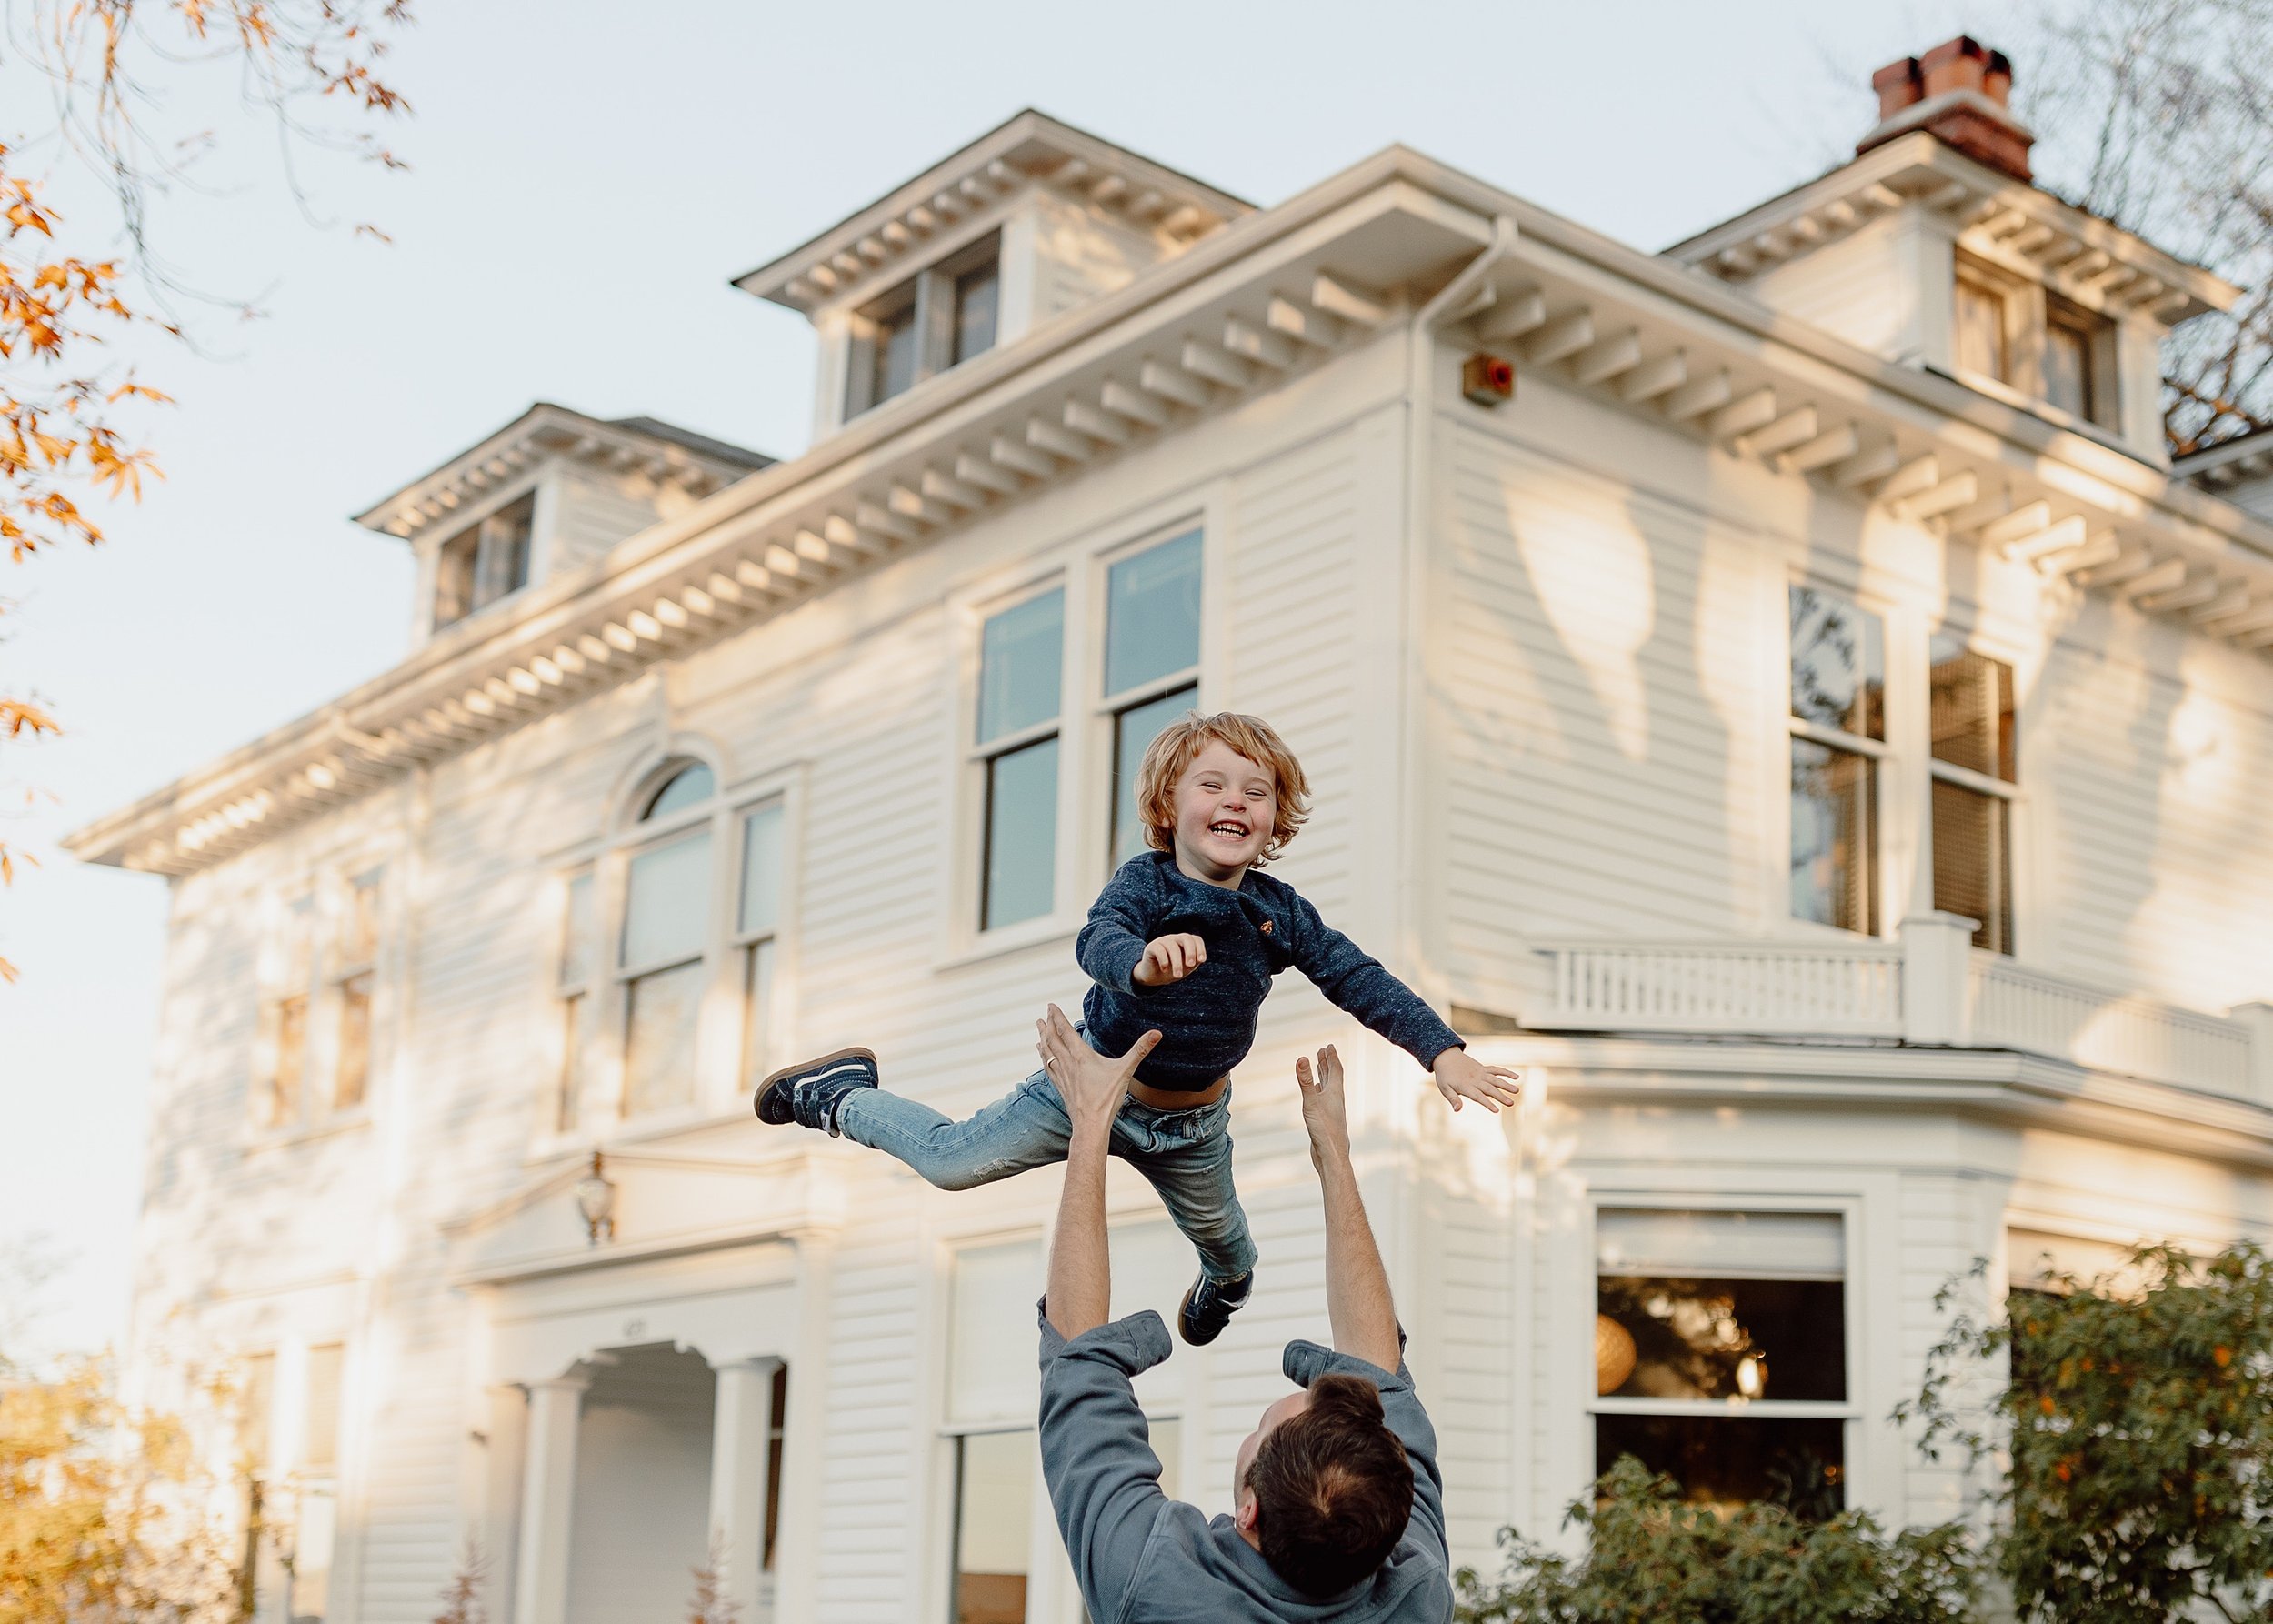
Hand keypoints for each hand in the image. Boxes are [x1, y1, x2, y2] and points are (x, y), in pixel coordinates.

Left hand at [1035, 1004, 1159, 1138]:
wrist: (1091, 1125)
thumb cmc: (1107, 1098)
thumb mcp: (1126, 1071)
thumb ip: (1140, 1050)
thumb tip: (1157, 1033)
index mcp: (1081, 1056)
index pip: (1065, 1031)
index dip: (1057, 1016)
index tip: (1050, 1005)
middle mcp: (1068, 1063)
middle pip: (1053, 1039)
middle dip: (1048, 1025)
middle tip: (1044, 1013)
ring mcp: (1062, 1076)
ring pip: (1048, 1052)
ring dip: (1043, 1038)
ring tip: (1038, 1028)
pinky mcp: (1061, 1087)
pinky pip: (1048, 1066)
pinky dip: (1043, 1056)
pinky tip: (1042, 1054)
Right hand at [1131, 932, 1206, 986]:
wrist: (1153, 976)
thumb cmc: (1172, 970)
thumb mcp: (1185, 968)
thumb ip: (1193, 962)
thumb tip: (1199, 959)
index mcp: (1185, 943)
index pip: (1196, 940)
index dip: (1200, 949)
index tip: (1201, 961)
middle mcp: (1175, 939)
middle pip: (1186, 938)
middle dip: (1190, 952)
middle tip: (1190, 966)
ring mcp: (1163, 941)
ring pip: (1172, 947)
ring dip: (1177, 963)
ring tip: (1178, 976)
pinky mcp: (1152, 947)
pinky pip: (1159, 950)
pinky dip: (1164, 961)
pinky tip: (1164, 970)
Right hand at [1295, 1044, 1350, 1171]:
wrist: (1332, 1156)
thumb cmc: (1324, 1130)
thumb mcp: (1311, 1102)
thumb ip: (1305, 1081)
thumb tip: (1302, 1057)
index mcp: (1335, 1093)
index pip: (1335, 1070)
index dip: (1331, 1057)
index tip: (1328, 1045)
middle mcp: (1335, 1100)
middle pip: (1332, 1077)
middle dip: (1327, 1063)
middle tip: (1323, 1051)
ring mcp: (1331, 1110)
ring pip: (1328, 1088)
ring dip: (1323, 1075)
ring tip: (1319, 1066)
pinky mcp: (1325, 1120)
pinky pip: (1323, 1099)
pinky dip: (1319, 1091)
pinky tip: (1316, 1092)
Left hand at [1432, 1048, 1522, 1113]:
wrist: (1445, 1056)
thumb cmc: (1444, 1076)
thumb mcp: (1445, 1088)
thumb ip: (1453, 1099)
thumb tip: (1457, 1110)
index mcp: (1466, 1086)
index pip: (1478, 1096)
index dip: (1487, 1103)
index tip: (1496, 1110)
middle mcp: (1475, 1079)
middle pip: (1490, 1089)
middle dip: (1501, 1096)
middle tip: (1511, 1103)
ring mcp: (1480, 1073)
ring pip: (1495, 1079)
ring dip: (1506, 1085)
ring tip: (1516, 1090)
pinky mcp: (1483, 1068)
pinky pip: (1496, 1070)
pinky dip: (1506, 1072)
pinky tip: (1516, 1077)